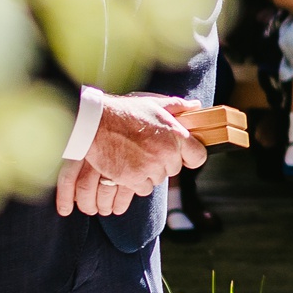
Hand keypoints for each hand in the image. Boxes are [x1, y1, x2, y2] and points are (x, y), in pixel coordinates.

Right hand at [56, 93, 206, 217]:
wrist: (94, 123)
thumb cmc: (124, 112)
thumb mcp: (153, 104)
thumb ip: (177, 106)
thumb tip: (196, 105)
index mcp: (176, 134)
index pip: (198, 156)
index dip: (190, 157)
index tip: (182, 156)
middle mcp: (167, 152)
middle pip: (174, 169)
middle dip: (163, 163)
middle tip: (146, 151)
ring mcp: (150, 167)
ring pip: (158, 180)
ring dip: (149, 173)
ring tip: (134, 157)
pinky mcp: (133, 179)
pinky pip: (143, 189)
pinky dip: (136, 182)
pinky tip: (126, 167)